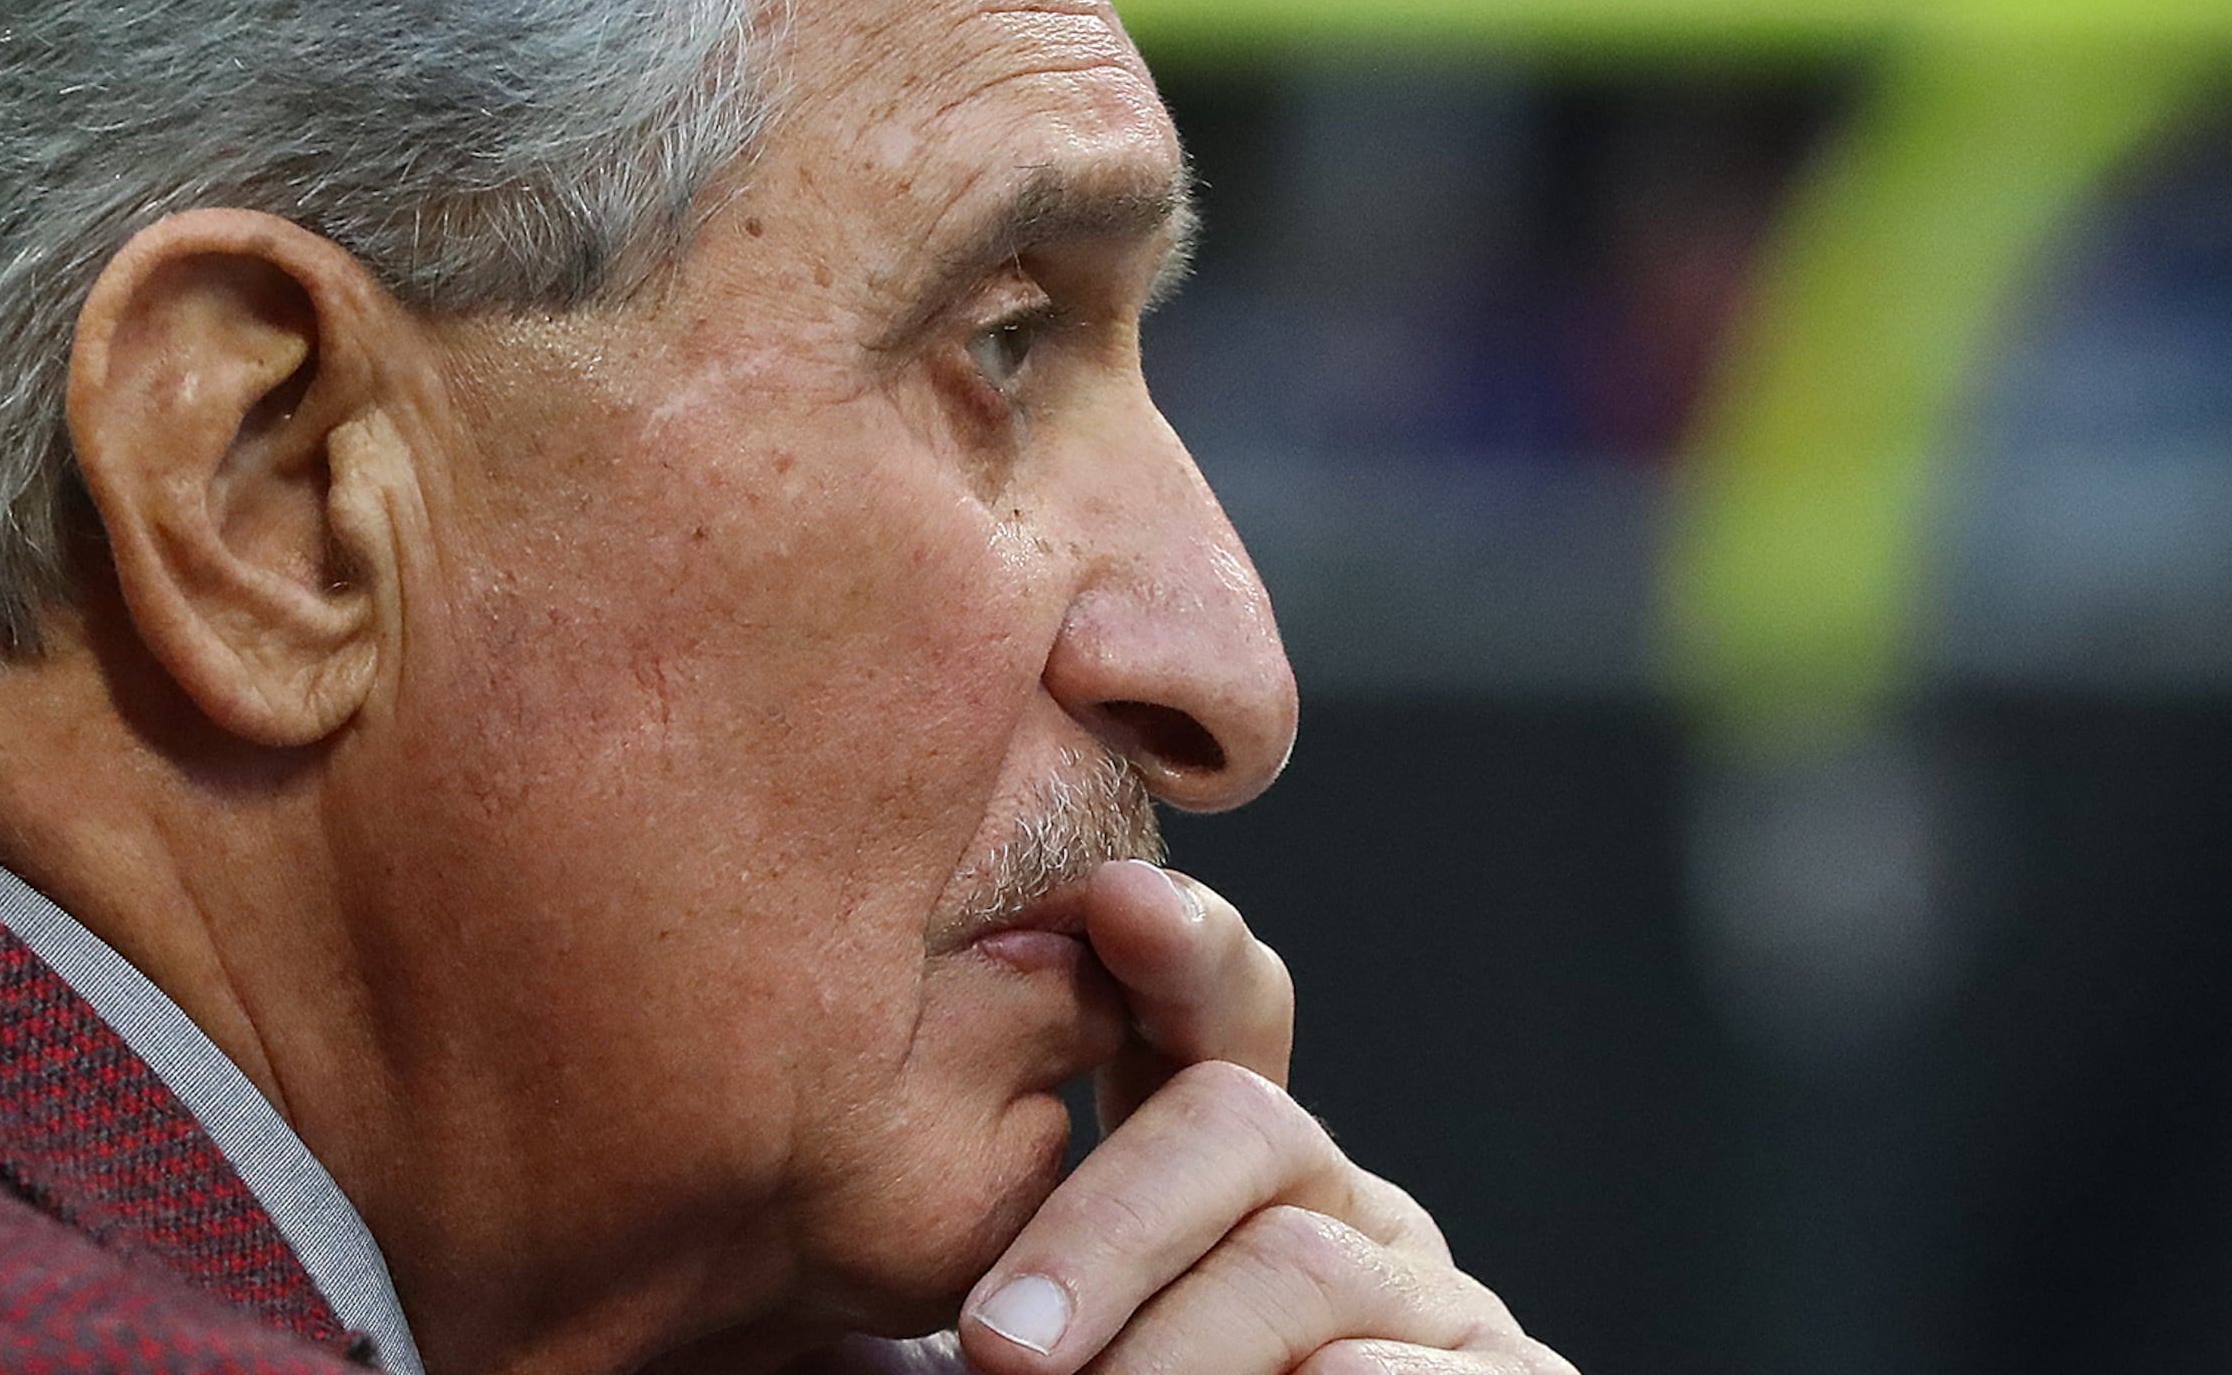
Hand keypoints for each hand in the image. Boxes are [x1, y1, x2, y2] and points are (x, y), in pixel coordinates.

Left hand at [943, 860, 1571, 1374]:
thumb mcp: (1021, 1364)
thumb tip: (791, 1286)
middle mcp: (1339, 1209)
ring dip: (1178, 1350)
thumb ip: (967, 1294)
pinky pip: (1441, 1373)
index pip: (1213, 1021)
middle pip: (1242, 1129)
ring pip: (1308, 1265)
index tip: (1117, 903)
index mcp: (1224, 1176)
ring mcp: (1431, 1305)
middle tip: (996, 1352)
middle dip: (1105, 1224)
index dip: (1180, 948)